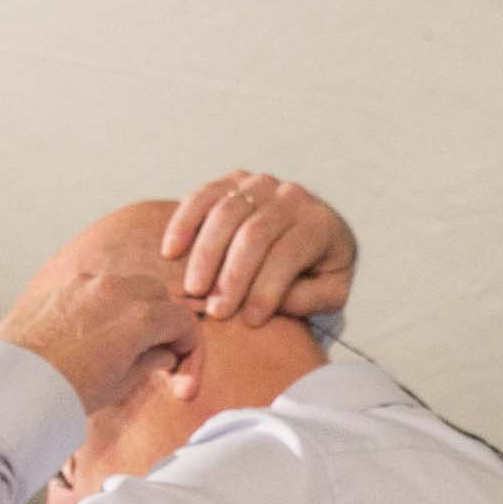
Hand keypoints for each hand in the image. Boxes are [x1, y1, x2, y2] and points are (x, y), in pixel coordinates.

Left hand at [0, 213, 199, 411]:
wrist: (16, 382)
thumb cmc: (67, 389)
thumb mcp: (122, 383)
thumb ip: (151, 361)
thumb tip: (163, 354)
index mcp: (140, 317)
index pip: (183, 321)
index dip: (189, 347)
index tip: (180, 366)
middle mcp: (117, 290)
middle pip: (159, 295)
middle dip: (164, 322)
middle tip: (158, 352)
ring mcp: (88, 283)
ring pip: (128, 286)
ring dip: (136, 310)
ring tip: (126, 344)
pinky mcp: (64, 284)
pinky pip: (98, 288)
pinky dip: (107, 306)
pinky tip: (98, 334)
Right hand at [163, 170, 356, 322]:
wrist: (317, 233)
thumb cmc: (321, 271)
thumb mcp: (331, 292)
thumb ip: (308, 297)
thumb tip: (267, 300)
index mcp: (319, 225)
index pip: (287, 254)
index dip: (266, 289)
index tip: (250, 321)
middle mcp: (291, 197)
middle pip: (253, 234)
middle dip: (231, 276)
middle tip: (214, 310)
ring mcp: (261, 185)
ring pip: (225, 214)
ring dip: (204, 254)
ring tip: (192, 289)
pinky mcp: (234, 182)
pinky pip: (204, 196)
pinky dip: (184, 222)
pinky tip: (171, 252)